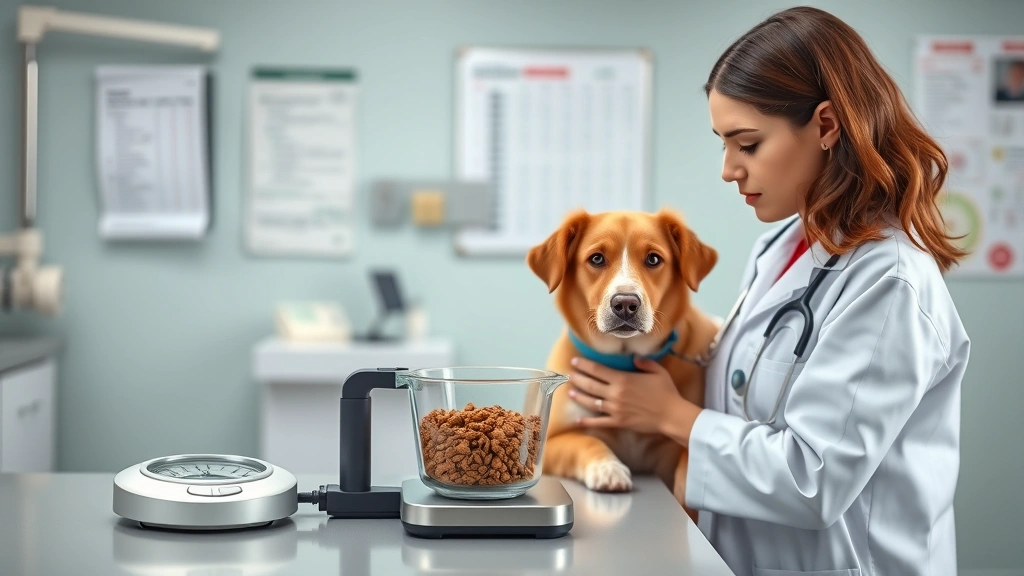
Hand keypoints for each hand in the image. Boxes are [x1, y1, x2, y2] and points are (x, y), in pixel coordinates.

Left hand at [568, 355, 700, 438]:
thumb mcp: (657, 371)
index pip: (597, 370)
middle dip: (577, 379)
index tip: (575, 361)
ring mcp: (615, 409)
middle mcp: (615, 393)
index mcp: (622, 379)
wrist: (671, 415)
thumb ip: (644, 362)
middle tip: (568, 375)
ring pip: (591, 402)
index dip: (584, 365)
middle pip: (590, 385)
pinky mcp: (618, 422)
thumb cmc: (666, 392)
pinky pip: (599, 422)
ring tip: (570, 392)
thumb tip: (633, 358)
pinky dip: (587, 421)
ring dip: (579, 397)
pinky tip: (578, 420)